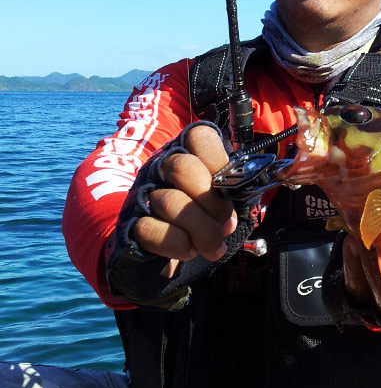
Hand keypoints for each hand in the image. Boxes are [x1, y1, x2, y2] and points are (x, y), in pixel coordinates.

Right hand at [131, 124, 237, 276]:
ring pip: (170, 201)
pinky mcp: (132, 223)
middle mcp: (162, 168)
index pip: (199, 138)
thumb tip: (240, 192)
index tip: (229, 189)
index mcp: (188, 154)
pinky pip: (151, 229)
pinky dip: (178, 244)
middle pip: (182, 168)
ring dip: (201, 230)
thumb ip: (229, 190)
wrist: (169, 247)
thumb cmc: (202, 216)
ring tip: (212, 245)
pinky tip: (189, 250)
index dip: (218, 162)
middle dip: (212, 202)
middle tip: (226, 224)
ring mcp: (144, 194)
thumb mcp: (220, 198)